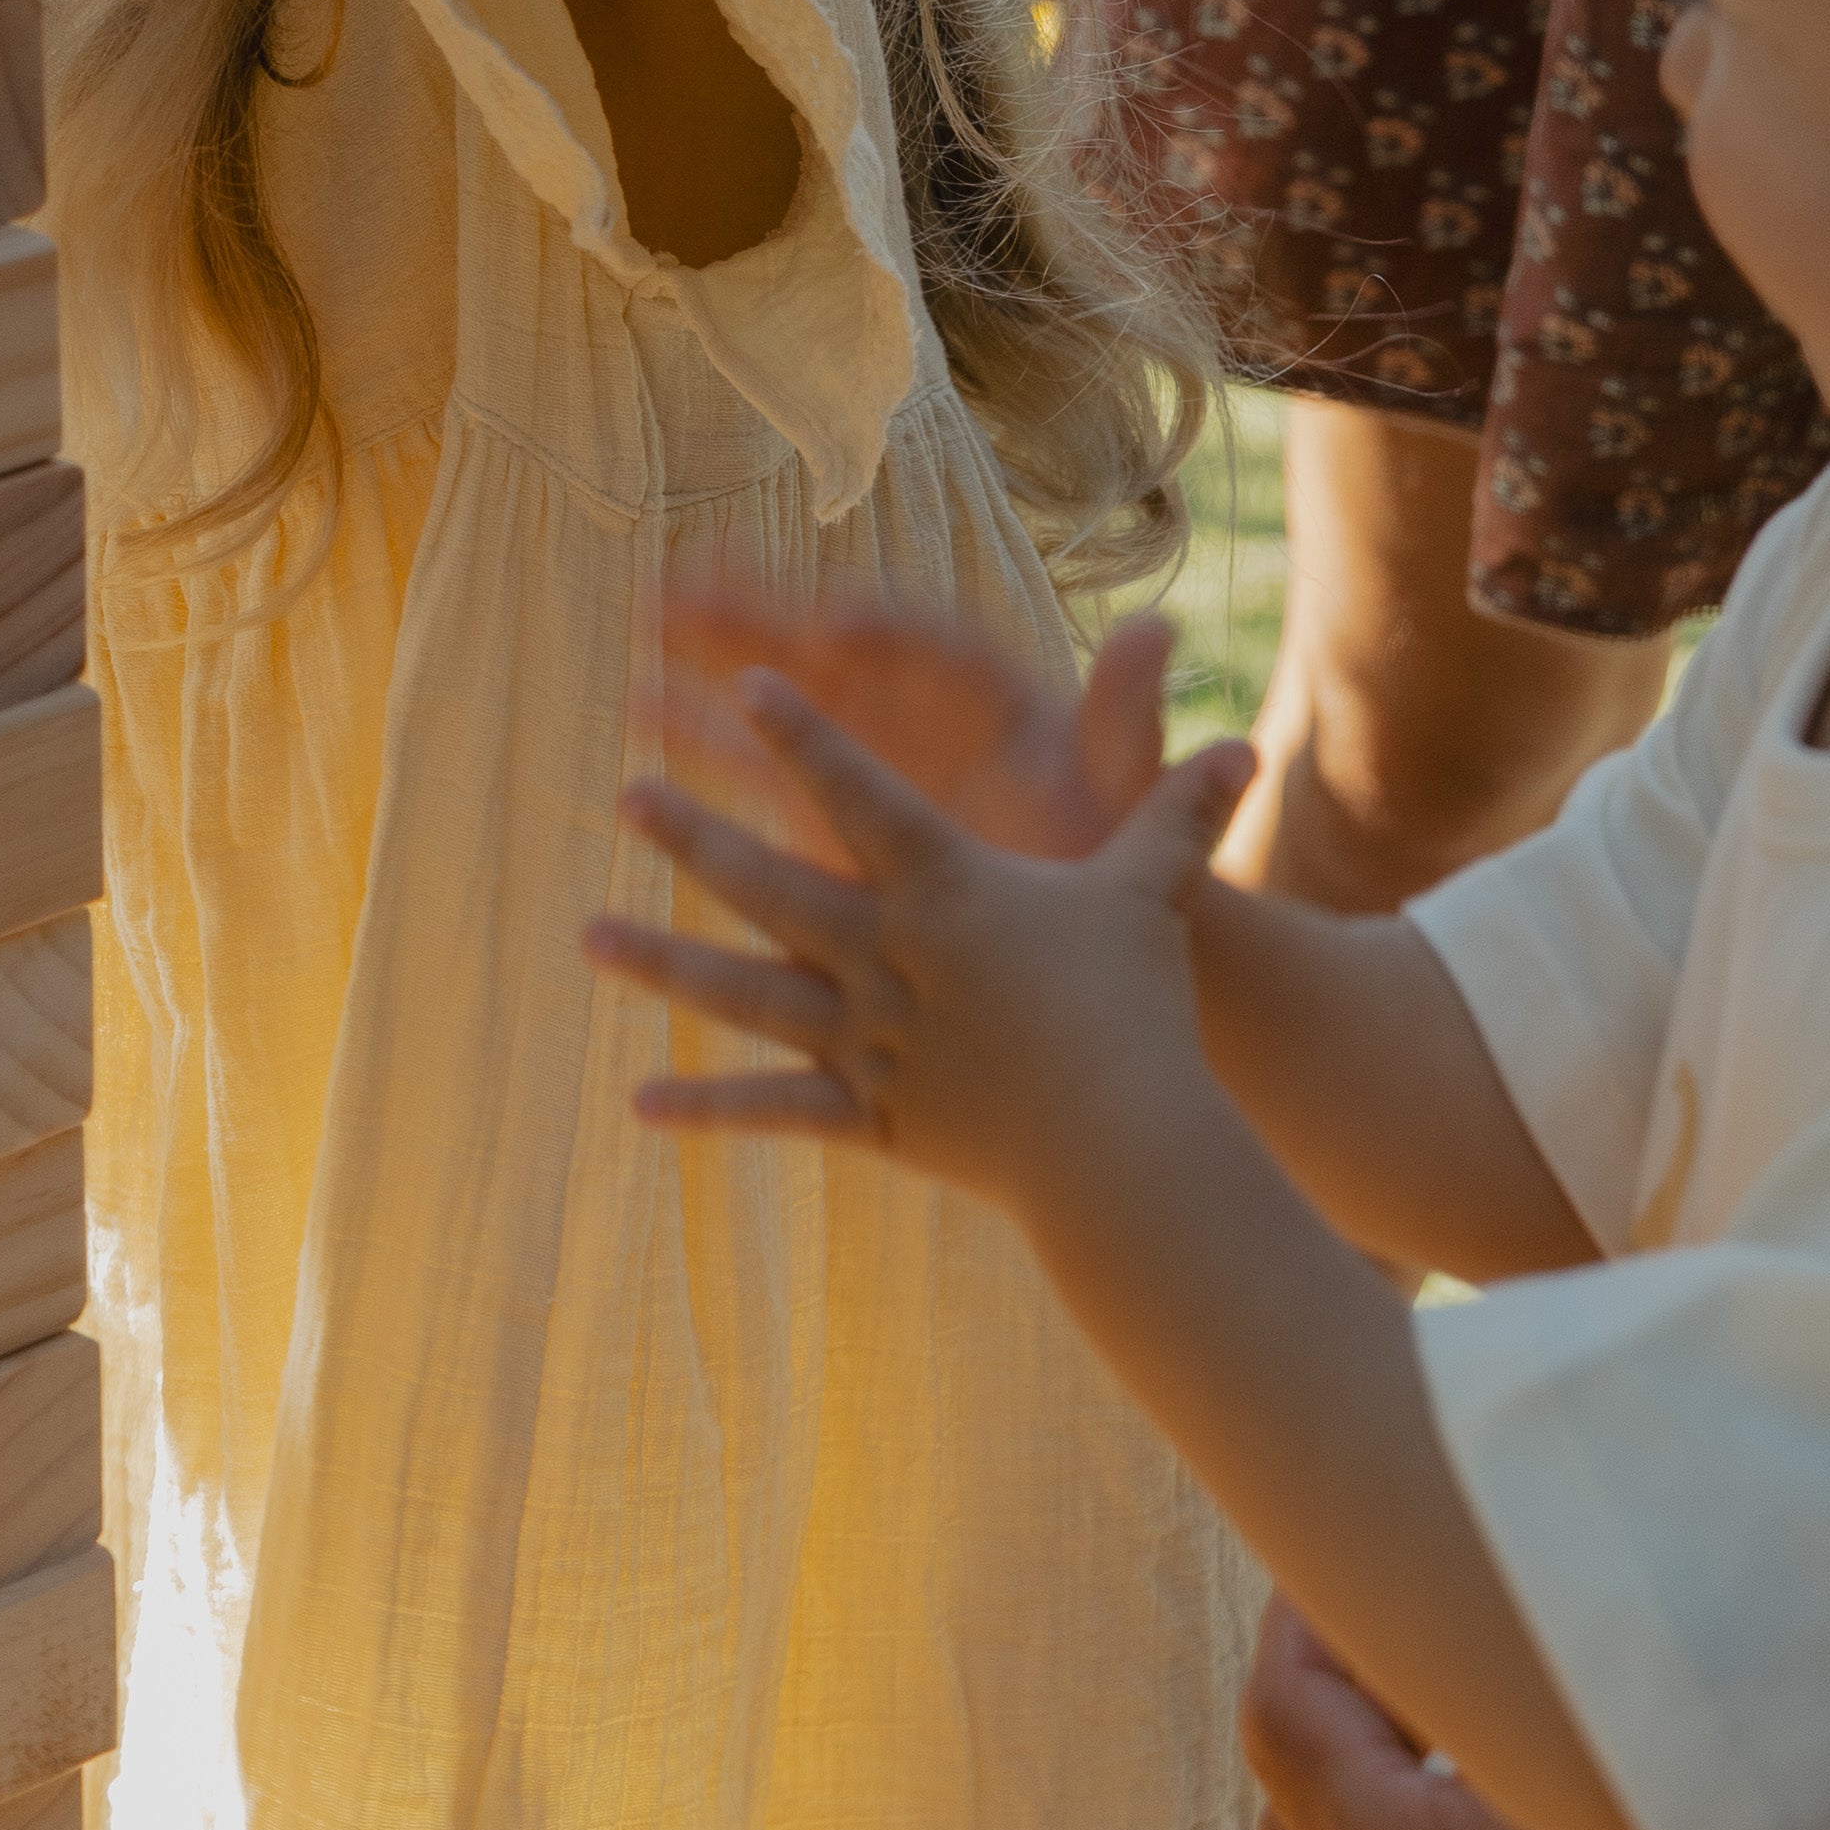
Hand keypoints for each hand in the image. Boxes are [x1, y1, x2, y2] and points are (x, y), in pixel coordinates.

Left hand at [585, 636, 1254, 1206]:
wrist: (1128, 1147)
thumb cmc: (1140, 1006)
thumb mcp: (1152, 893)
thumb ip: (1175, 810)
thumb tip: (1243, 744)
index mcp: (948, 889)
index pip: (863, 793)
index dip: (804, 736)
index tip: (746, 683)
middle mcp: (891, 956)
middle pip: (774, 882)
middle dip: (695, 832)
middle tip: (625, 790)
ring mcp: (868, 1039)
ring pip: (746, 990)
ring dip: (664, 959)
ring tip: (587, 933)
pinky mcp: (867, 1113)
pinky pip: (774, 1107)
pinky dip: (707, 1107)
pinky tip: (638, 1102)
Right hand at [652, 578, 1182, 868]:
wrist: (1080, 913)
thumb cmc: (1108, 841)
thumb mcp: (1123, 786)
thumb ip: (1129, 717)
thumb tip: (1163, 631)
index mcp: (987, 694)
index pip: (933, 648)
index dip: (888, 629)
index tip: (839, 621)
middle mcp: (916, 706)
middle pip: (832, 646)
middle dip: (766, 611)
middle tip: (692, 571)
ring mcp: (861, 753)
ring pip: (778, 694)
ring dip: (711, 658)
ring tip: (639, 621)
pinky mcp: (823, 807)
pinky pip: (755, 765)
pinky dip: (701, 740)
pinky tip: (634, 720)